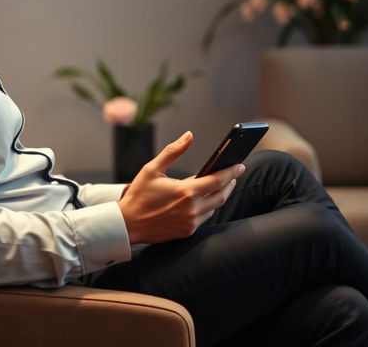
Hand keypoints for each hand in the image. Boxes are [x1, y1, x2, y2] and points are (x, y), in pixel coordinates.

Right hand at [117, 131, 244, 243]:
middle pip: (221, 195)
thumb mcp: (152, 168)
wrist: (128, 224)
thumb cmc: (138, 195)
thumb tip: (188, 136)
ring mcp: (191, 222)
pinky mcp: (187, 231)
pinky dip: (208, 207)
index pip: (217, 180)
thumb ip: (173, 151)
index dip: (231, 172)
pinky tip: (204, 198)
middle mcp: (192, 209)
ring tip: (220, 184)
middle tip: (233, 174)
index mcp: (186, 191)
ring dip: (220, 195)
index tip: (239, 165)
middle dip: (229, 184)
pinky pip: (205, 217)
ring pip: (214, 207)